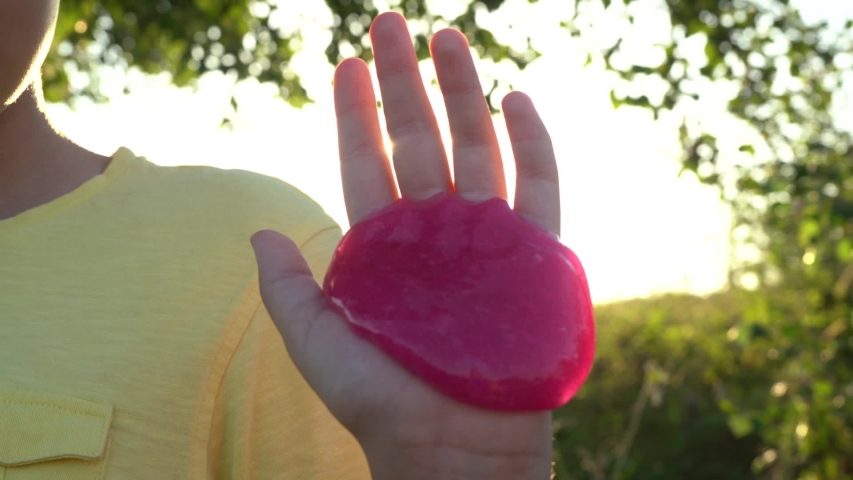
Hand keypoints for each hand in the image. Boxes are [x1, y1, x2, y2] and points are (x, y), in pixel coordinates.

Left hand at [251, 12, 558, 479]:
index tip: (343, 64)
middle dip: (404, 81)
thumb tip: (255, 231)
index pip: (365, 161)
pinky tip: (516, 98)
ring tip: (447, 38)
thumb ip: (288, 287)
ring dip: (462, 92)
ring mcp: (486, 238)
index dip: (353, 113)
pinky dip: (531, 143)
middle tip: (390, 23)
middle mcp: (435, 231)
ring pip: (475, 148)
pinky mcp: (533, 256)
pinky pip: (537, 188)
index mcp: (385, 244)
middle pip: (418, 139)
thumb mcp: (316, 344)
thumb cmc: (382, 403)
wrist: (452, 447)